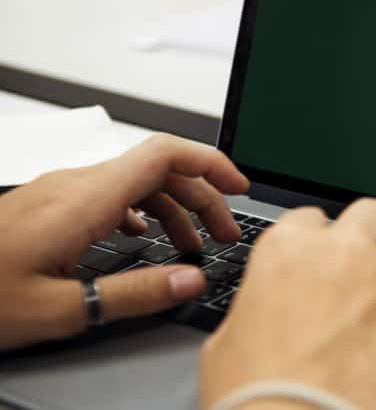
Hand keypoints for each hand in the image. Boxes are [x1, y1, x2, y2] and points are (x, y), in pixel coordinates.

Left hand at [0, 135, 248, 350]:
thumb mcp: (61, 309)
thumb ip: (135, 293)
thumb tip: (192, 280)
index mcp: (85, 200)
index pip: (165, 154)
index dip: (211, 163)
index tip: (239, 187)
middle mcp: (75, 184)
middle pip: (158, 168)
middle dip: (202, 196)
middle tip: (223, 234)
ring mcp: (60, 190)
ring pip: (135, 180)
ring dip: (173, 208)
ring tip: (192, 246)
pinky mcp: (49, 203)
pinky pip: (110, 192)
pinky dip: (142, 211)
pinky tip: (142, 239)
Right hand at [200, 199, 375, 409]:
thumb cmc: (251, 397)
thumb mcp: (226, 343)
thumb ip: (255, 305)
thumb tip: (264, 309)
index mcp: (286, 250)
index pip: (311, 218)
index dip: (320, 241)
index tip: (323, 263)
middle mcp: (342, 251)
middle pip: (371, 212)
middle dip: (371, 236)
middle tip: (367, 270)